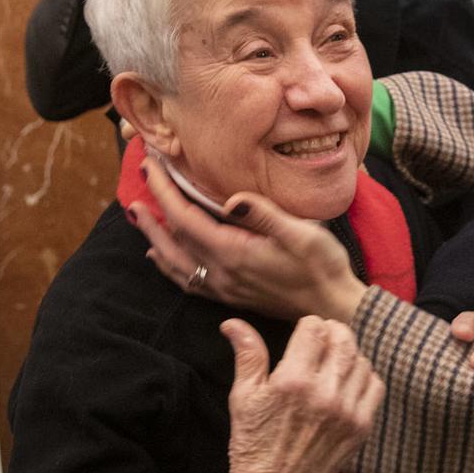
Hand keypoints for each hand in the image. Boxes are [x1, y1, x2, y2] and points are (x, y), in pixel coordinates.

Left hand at [132, 157, 367, 321]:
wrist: (335, 307)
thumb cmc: (323, 267)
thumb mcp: (301, 233)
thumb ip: (263, 215)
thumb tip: (232, 198)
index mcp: (234, 253)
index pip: (185, 218)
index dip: (164, 190)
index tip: (150, 165)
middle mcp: (222, 273)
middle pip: (173, 238)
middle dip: (153, 207)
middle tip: (140, 179)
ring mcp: (224, 288)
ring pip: (174, 262)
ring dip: (153, 237)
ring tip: (139, 216)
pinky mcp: (232, 296)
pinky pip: (188, 280)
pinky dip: (169, 265)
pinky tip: (161, 256)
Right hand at [221, 317, 383, 472]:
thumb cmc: (254, 443)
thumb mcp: (243, 397)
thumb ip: (247, 354)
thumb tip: (233, 323)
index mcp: (293, 382)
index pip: (315, 328)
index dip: (308, 326)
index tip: (301, 334)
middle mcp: (324, 394)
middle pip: (344, 338)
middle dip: (331, 333)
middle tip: (319, 342)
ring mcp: (347, 412)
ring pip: (361, 360)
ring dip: (347, 355)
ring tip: (331, 364)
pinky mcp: (361, 427)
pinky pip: (375, 386)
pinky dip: (363, 378)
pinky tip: (346, 383)